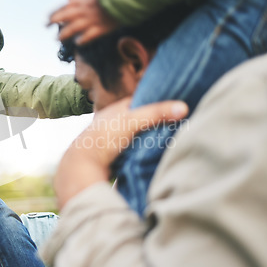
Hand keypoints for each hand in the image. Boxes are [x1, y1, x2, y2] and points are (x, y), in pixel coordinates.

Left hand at [48, 0, 119, 44]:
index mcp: (81, 0)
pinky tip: (77, 43)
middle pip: (63, 17)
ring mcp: (91, 20)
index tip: (47, 19)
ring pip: (73, 28)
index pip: (62, 8)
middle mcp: (83, 10)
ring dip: (64, 34)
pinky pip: (89, 36)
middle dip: (53, 22)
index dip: (53, 14)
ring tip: (59, 39)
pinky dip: (82, 40)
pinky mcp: (101, 28)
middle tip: (46, 28)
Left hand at [54, 99, 187, 207]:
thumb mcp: (132, 121)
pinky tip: (152, 153)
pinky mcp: (113, 156)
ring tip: (168, 138)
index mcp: (116, 108)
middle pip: (140, 119)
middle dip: (154, 122)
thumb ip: (156, 113)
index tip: (175, 106)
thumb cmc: (104, 138)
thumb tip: (184, 107)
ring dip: (148, 138)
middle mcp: (113, 122)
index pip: (141, 100)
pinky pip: (133, 150)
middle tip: (176, 124)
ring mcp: (112, 139)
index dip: (157, 102)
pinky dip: (141, 151)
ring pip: (136, 136)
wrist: (82, 166)